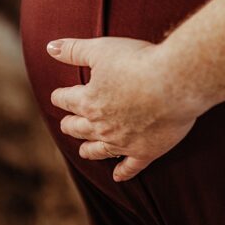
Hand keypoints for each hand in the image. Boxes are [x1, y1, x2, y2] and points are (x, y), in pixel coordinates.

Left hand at [48, 35, 200, 181]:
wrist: (174, 82)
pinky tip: (117, 177)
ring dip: (88, 150)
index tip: (58, 96)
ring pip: (98, 150)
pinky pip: (130, 167)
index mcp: (88, 100)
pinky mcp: (146, 151)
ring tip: (83, 151)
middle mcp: (101, 125)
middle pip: (78, 127)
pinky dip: (122, 172)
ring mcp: (123, 141)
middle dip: (70, 125)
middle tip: (66, 124)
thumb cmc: (137, 61)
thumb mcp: (101, 49)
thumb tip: (50, 47)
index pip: (66, 100)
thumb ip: (73, 50)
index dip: (60, 97)